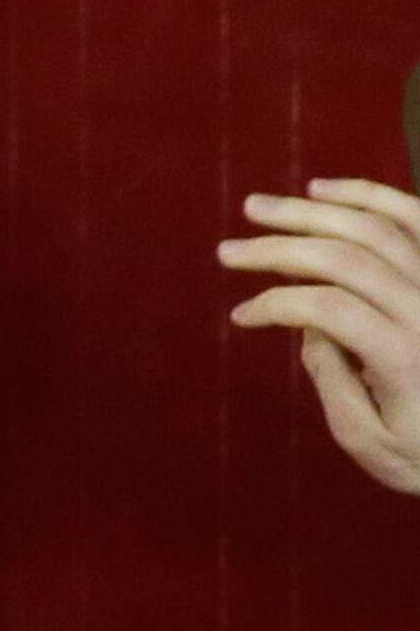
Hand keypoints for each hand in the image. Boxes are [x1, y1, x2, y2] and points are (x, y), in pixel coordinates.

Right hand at [220, 180, 419, 492]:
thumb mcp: (370, 440)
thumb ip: (335, 382)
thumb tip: (308, 327)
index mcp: (404, 355)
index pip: (327, 308)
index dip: (275, 305)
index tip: (240, 317)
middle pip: (346, 257)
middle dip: (278, 248)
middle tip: (228, 249)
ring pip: (377, 226)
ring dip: (314, 211)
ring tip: (262, 207)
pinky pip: (414, 218)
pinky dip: (369, 196)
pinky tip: (326, 190)